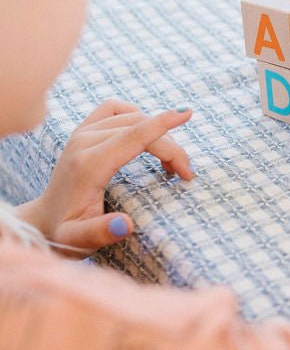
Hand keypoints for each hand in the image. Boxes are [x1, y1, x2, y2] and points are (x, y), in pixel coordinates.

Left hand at [15, 100, 194, 256]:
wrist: (43, 221)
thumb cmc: (66, 233)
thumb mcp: (79, 240)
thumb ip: (101, 233)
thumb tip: (126, 225)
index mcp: (88, 164)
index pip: (133, 136)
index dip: (162, 126)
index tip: (186, 114)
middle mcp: (83, 142)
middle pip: (139, 127)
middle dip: (170, 146)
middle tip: (186, 174)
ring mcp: (82, 133)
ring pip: (132, 117)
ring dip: (158, 132)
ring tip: (170, 162)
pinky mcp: (83, 131)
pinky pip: (115, 109)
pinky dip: (137, 116)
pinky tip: (147, 135)